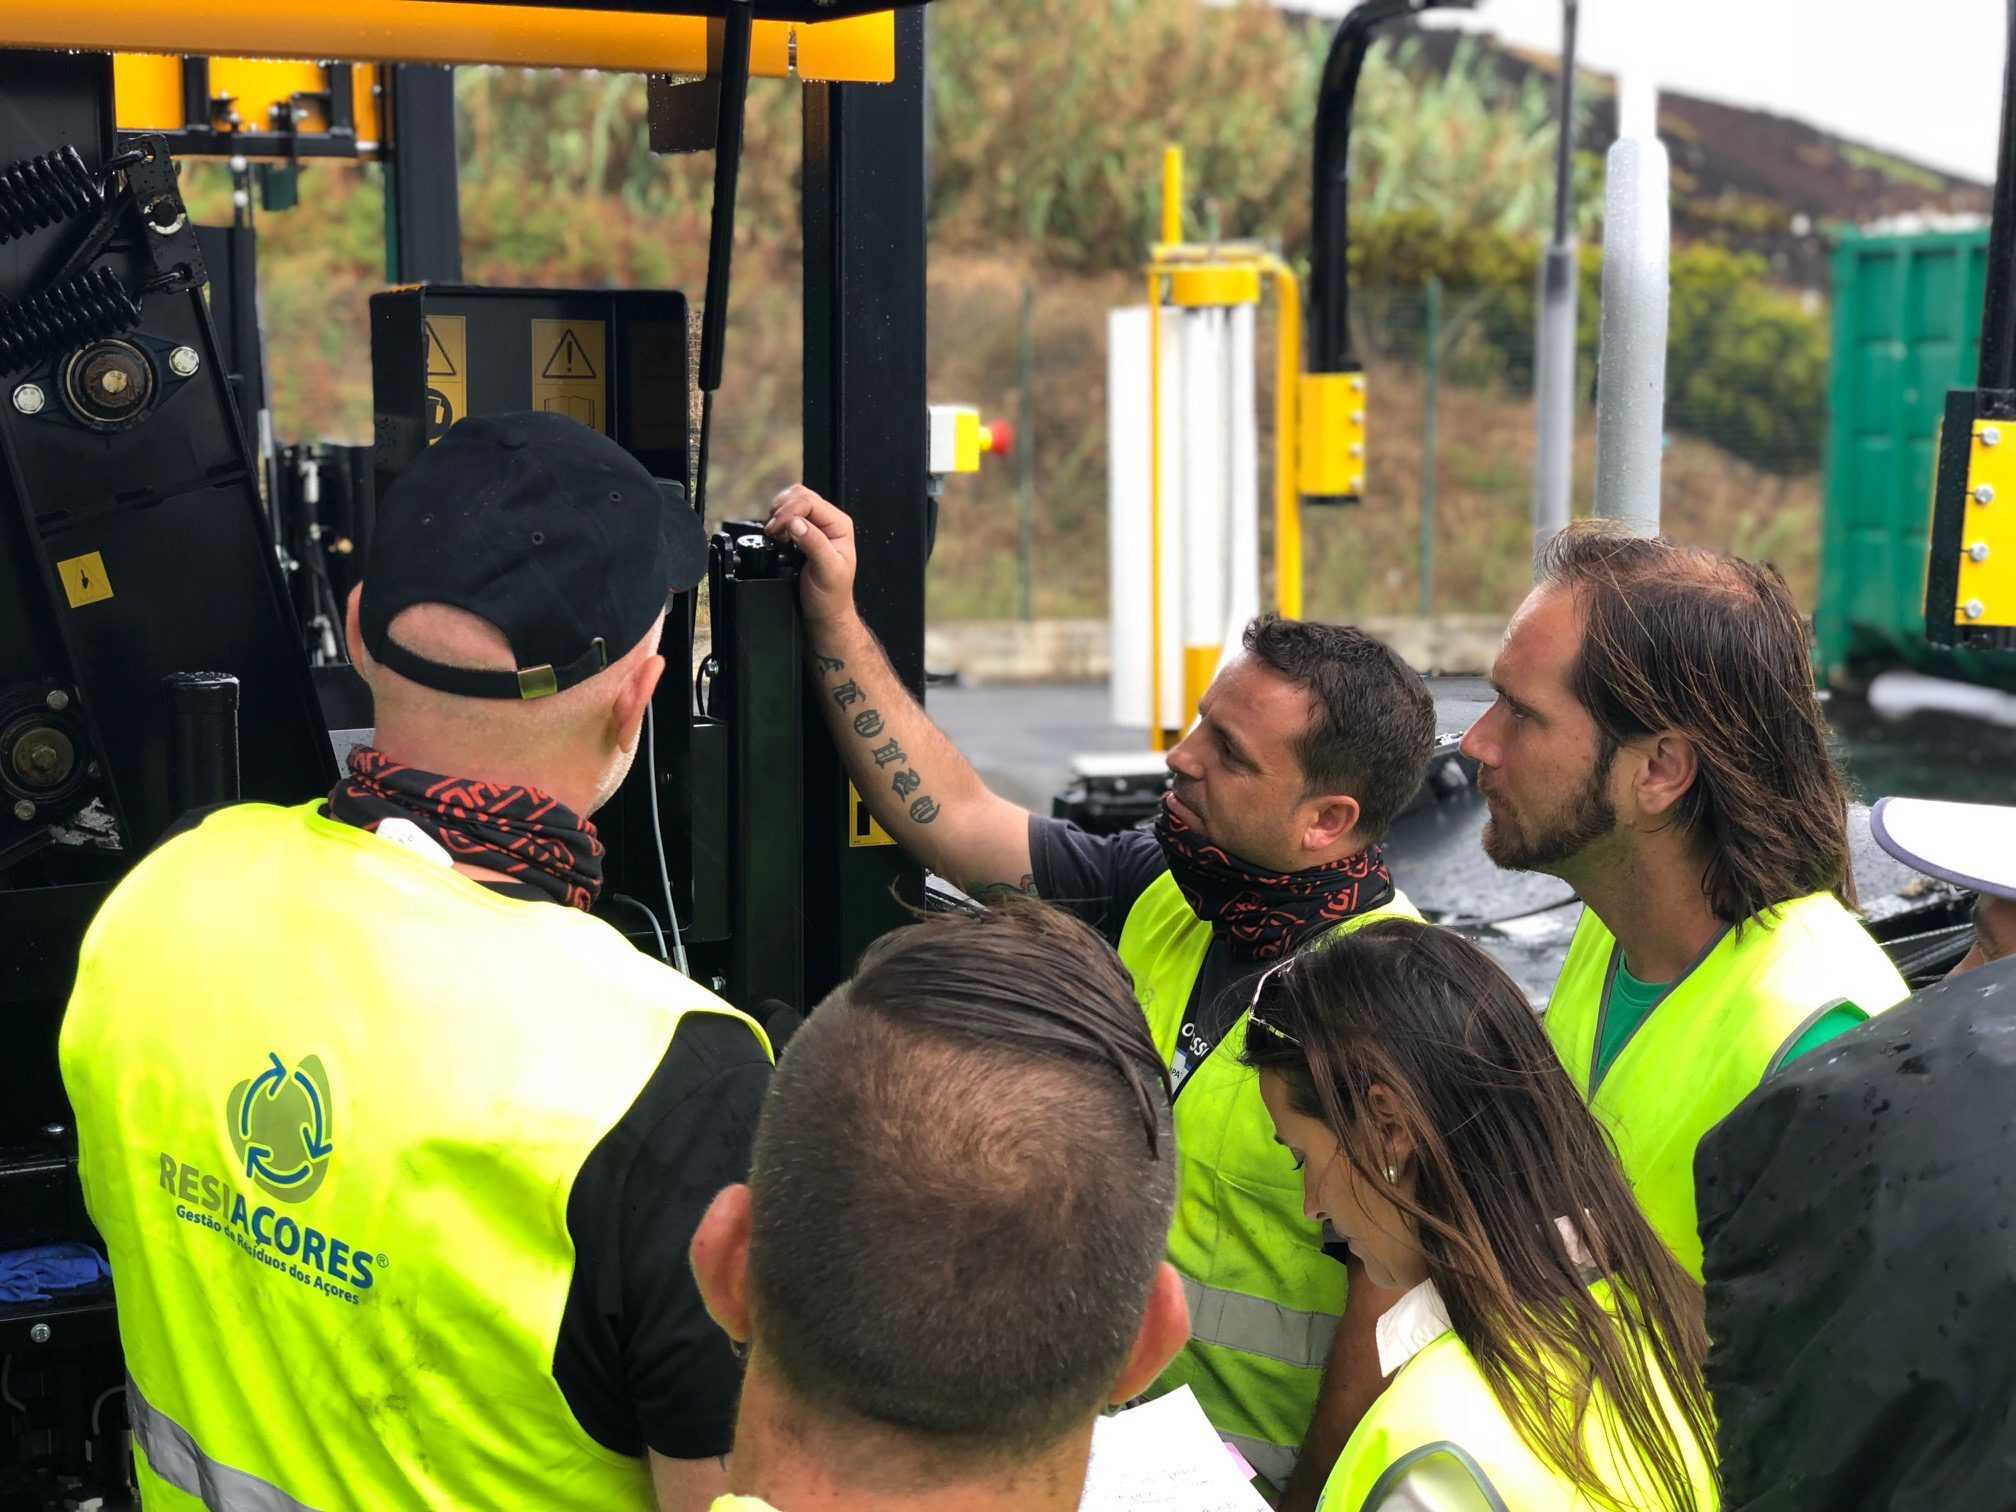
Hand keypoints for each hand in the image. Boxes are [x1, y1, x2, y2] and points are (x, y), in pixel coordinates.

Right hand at [766, 484, 856, 626]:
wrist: (824, 611)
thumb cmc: (831, 594)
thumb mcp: (827, 570)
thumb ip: (814, 544)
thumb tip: (796, 523)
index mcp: (839, 525)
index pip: (810, 501)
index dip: (789, 512)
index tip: (777, 529)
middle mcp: (827, 521)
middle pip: (799, 496)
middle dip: (781, 510)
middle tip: (773, 531)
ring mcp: (814, 525)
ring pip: (791, 501)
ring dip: (777, 514)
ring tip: (775, 534)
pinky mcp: (801, 532)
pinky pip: (785, 515)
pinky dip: (776, 521)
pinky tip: (776, 536)